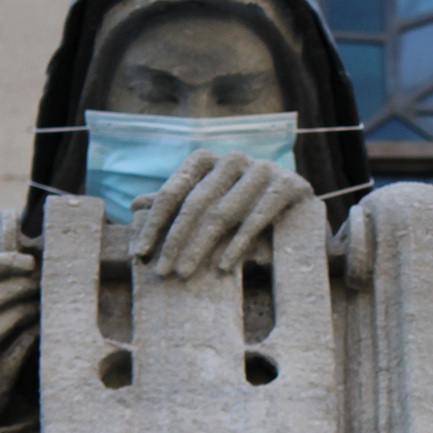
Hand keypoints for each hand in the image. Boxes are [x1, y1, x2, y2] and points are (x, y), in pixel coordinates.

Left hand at [131, 150, 314, 277]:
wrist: (297, 208)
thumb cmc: (242, 207)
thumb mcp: (207, 204)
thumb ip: (176, 204)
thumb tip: (135, 206)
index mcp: (207, 159)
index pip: (173, 191)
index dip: (154, 223)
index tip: (140, 253)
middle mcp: (233, 158)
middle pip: (196, 203)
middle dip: (175, 240)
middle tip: (162, 272)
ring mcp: (263, 169)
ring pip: (224, 211)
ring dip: (201, 247)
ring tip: (185, 274)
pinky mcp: (289, 185)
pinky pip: (258, 217)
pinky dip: (238, 244)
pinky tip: (223, 267)